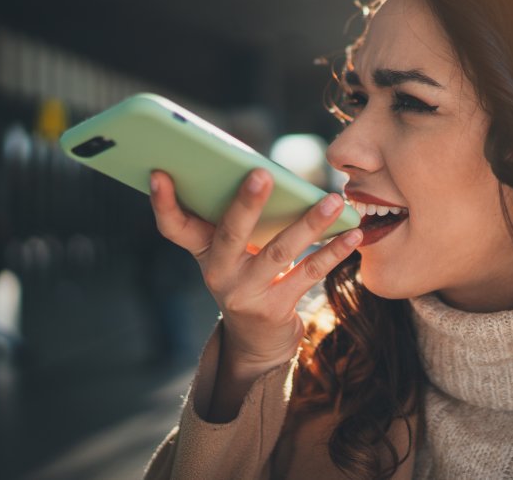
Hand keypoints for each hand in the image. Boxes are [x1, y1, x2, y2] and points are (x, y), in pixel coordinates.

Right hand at [149, 168, 360, 374]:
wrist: (257, 341)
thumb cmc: (248, 276)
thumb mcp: (233, 252)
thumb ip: (240, 219)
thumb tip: (267, 172)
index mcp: (203, 251)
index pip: (173, 226)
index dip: (163, 202)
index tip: (159, 174)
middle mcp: (218, 273)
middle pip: (230, 233)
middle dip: (246, 203)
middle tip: (263, 173)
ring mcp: (245, 293)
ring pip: (279, 252)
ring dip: (309, 224)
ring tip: (333, 200)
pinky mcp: (275, 308)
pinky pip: (308, 274)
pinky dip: (334, 252)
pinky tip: (353, 234)